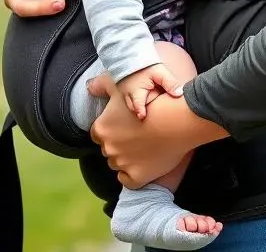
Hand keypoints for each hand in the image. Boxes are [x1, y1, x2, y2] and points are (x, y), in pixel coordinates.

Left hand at [87, 73, 227, 187]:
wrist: (176, 119)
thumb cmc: (152, 100)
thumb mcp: (122, 86)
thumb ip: (101, 85)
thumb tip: (89, 86)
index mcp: (102, 128)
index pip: (98, 134)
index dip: (112, 130)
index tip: (125, 126)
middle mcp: (108, 148)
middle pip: (108, 149)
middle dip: (119, 143)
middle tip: (137, 134)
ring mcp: (122, 164)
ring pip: (118, 164)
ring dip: (127, 158)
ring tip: (144, 146)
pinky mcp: (136, 177)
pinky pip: (128, 180)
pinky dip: (133, 174)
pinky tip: (143, 162)